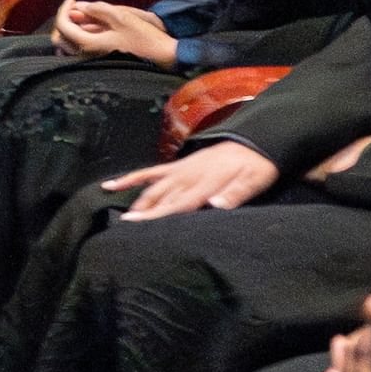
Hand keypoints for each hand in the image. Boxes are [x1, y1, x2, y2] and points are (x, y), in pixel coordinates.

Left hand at [50, 0, 180, 65]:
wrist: (162, 58)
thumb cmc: (144, 38)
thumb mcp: (122, 17)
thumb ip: (99, 10)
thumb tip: (81, 6)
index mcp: (89, 45)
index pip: (63, 26)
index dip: (63, 9)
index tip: (73, 0)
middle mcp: (85, 56)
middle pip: (60, 38)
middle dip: (64, 20)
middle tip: (75, 8)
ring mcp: (91, 62)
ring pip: (68, 46)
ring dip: (71, 29)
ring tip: (84, 16)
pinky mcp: (98, 63)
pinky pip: (79, 51)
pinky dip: (79, 38)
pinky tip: (92, 29)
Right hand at [113, 140, 278, 218]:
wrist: (254, 142)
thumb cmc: (256, 166)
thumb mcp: (253, 180)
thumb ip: (234, 193)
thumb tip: (215, 205)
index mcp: (206, 182)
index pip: (178, 204)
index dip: (157, 215)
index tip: (138, 224)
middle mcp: (188, 175)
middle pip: (162, 198)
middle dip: (143, 214)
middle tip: (125, 229)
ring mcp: (180, 169)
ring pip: (153, 188)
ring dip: (138, 203)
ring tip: (124, 219)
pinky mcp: (177, 166)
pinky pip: (151, 172)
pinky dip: (132, 178)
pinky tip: (113, 185)